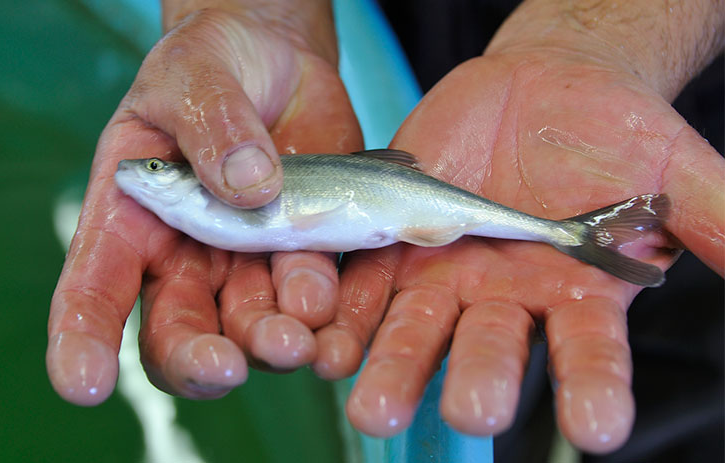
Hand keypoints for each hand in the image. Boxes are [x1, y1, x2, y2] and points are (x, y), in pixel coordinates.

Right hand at [47, 3, 361, 404]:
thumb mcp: (194, 75)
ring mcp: (250, 260)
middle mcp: (188, 255)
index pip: (95, 287)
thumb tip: (250, 187)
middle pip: (180, 331)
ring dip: (272, 342)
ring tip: (297, 340)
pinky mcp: (307, 250)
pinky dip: (331, 317)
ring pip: (253, 325)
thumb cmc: (209, 64)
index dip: (83, 338)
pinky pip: (318, 295)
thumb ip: (212, 125)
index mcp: (133, 218)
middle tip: (224, 365)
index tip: (85, 380)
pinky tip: (338, 330)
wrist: (277, 58)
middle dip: (198, 358)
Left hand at [318, 50, 722, 452]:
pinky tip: (329, 343)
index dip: (595, 387)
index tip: (599, 427)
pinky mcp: (397, 243)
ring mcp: (447, 274)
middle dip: (480, 380)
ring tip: (375, 411)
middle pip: (491, 350)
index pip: (591, 352)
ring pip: (417, 332)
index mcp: (578, 293)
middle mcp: (508, 299)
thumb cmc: (613, 133)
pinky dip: (347, 316)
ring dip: (395, 370)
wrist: (543, 87)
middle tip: (472, 413)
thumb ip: (712, 215)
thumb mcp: (671, 169)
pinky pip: (367, 287)